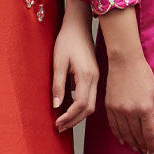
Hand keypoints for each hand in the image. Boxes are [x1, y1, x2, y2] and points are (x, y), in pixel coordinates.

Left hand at [52, 0, 98, 132]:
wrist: (79, 26)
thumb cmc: (67, 40)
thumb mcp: (58, 62)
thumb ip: (58, 84)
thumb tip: (57, 105)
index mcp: (86, 76)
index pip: (80, 104)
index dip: (69, 117)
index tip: (57, 123)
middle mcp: (95, 79)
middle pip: (88, 108)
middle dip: (74, 120)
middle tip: (59, 127)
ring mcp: (96, 78)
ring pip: (91, 104)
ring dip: (78, 115)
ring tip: (63, 121)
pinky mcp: (94, 76)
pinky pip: (90, 97)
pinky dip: (81, 107)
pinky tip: (70, 108)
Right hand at [104, 49, 153, 153]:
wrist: (124, 62)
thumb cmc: (142, 74)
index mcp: (145, 108)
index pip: (149, 133)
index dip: (152, 145)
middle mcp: (131, 111)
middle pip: (137, 135)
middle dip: (143, 145)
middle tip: (146, 150)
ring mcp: (118, 109)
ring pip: (124, 133)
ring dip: (131, 142)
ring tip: (135, 147)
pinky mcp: (109, 106)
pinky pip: (114, 126)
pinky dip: (118, 134)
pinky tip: (122, 139)